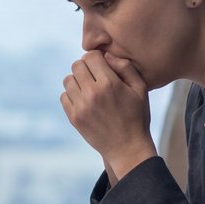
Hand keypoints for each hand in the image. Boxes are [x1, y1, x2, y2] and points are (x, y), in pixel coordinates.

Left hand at [60, 51, 156, 180]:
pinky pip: (64, 96)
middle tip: (95, 77)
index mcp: (109, 83)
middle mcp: (93, 93)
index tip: (102, 67)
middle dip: (86, 68)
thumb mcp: (140, 89)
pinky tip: (84, 101)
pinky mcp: (74, 118)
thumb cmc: (136, 116)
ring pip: (68, 80)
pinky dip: (72, 96)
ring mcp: (81, 106)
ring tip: (89, 89)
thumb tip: (106, 55)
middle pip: (76, 65)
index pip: (91, 56)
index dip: (97, 58)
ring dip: (77, 81)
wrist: (127, 148)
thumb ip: (125, 67)